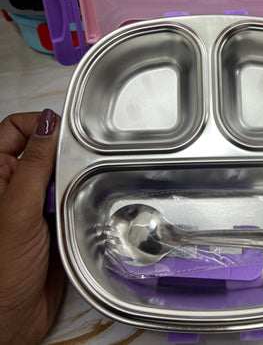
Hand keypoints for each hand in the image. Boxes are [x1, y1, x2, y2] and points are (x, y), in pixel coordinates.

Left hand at [0, 110, 65, 344]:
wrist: (12, 319)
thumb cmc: (1, 271)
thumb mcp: (16, 210)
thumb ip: (34, 164)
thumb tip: (48, 122)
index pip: (15, 129)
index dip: (40, 125)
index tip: (65, 134)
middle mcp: (12, 185)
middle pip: (42, 149)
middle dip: (60, 157)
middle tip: (70, 172)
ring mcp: (32, 203)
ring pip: (60, 173)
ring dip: (69, 183)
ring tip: (68, 199)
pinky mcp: (52, 220)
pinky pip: (70, 197)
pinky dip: (77, 201)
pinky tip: (75, 213)